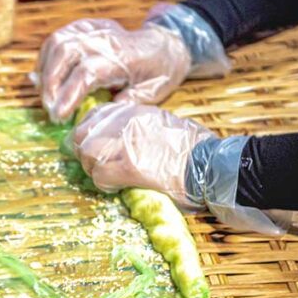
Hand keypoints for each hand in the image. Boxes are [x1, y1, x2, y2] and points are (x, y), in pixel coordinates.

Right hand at [34, 19, 191, 122]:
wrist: (166, 45)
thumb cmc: (160, 73)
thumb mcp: (151, 94)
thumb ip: (125, 104)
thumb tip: (98, 118)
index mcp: (125, 57)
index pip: (86, 73)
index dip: (68, 94)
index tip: (58, 115)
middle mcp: (107, 38)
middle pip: (66, 52)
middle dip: (51, 83)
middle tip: (49, 109)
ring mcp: (95, 29)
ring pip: (58, 41)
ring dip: (45, 68)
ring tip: (45, 93)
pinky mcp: (87, 26)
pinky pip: (59, 36)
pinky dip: (47, 55)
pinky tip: (45, 74)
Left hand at [71, 102, 287, 234]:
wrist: (213, 164)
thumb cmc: (197, 149)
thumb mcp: (165, 124)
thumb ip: (140, 128)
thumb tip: (122, 140)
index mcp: (135, 110)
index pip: (96, 115)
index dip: (90, 133)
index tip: (94, 146)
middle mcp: (126, 122)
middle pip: (84, 134)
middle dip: (85, 152)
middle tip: (97, 167)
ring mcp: (126, 144)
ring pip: (88, 155)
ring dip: (94, 170)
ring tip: (110, 179)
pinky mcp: (129, 167)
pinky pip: (100, 175)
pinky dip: (104, 184)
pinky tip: (118, 187)